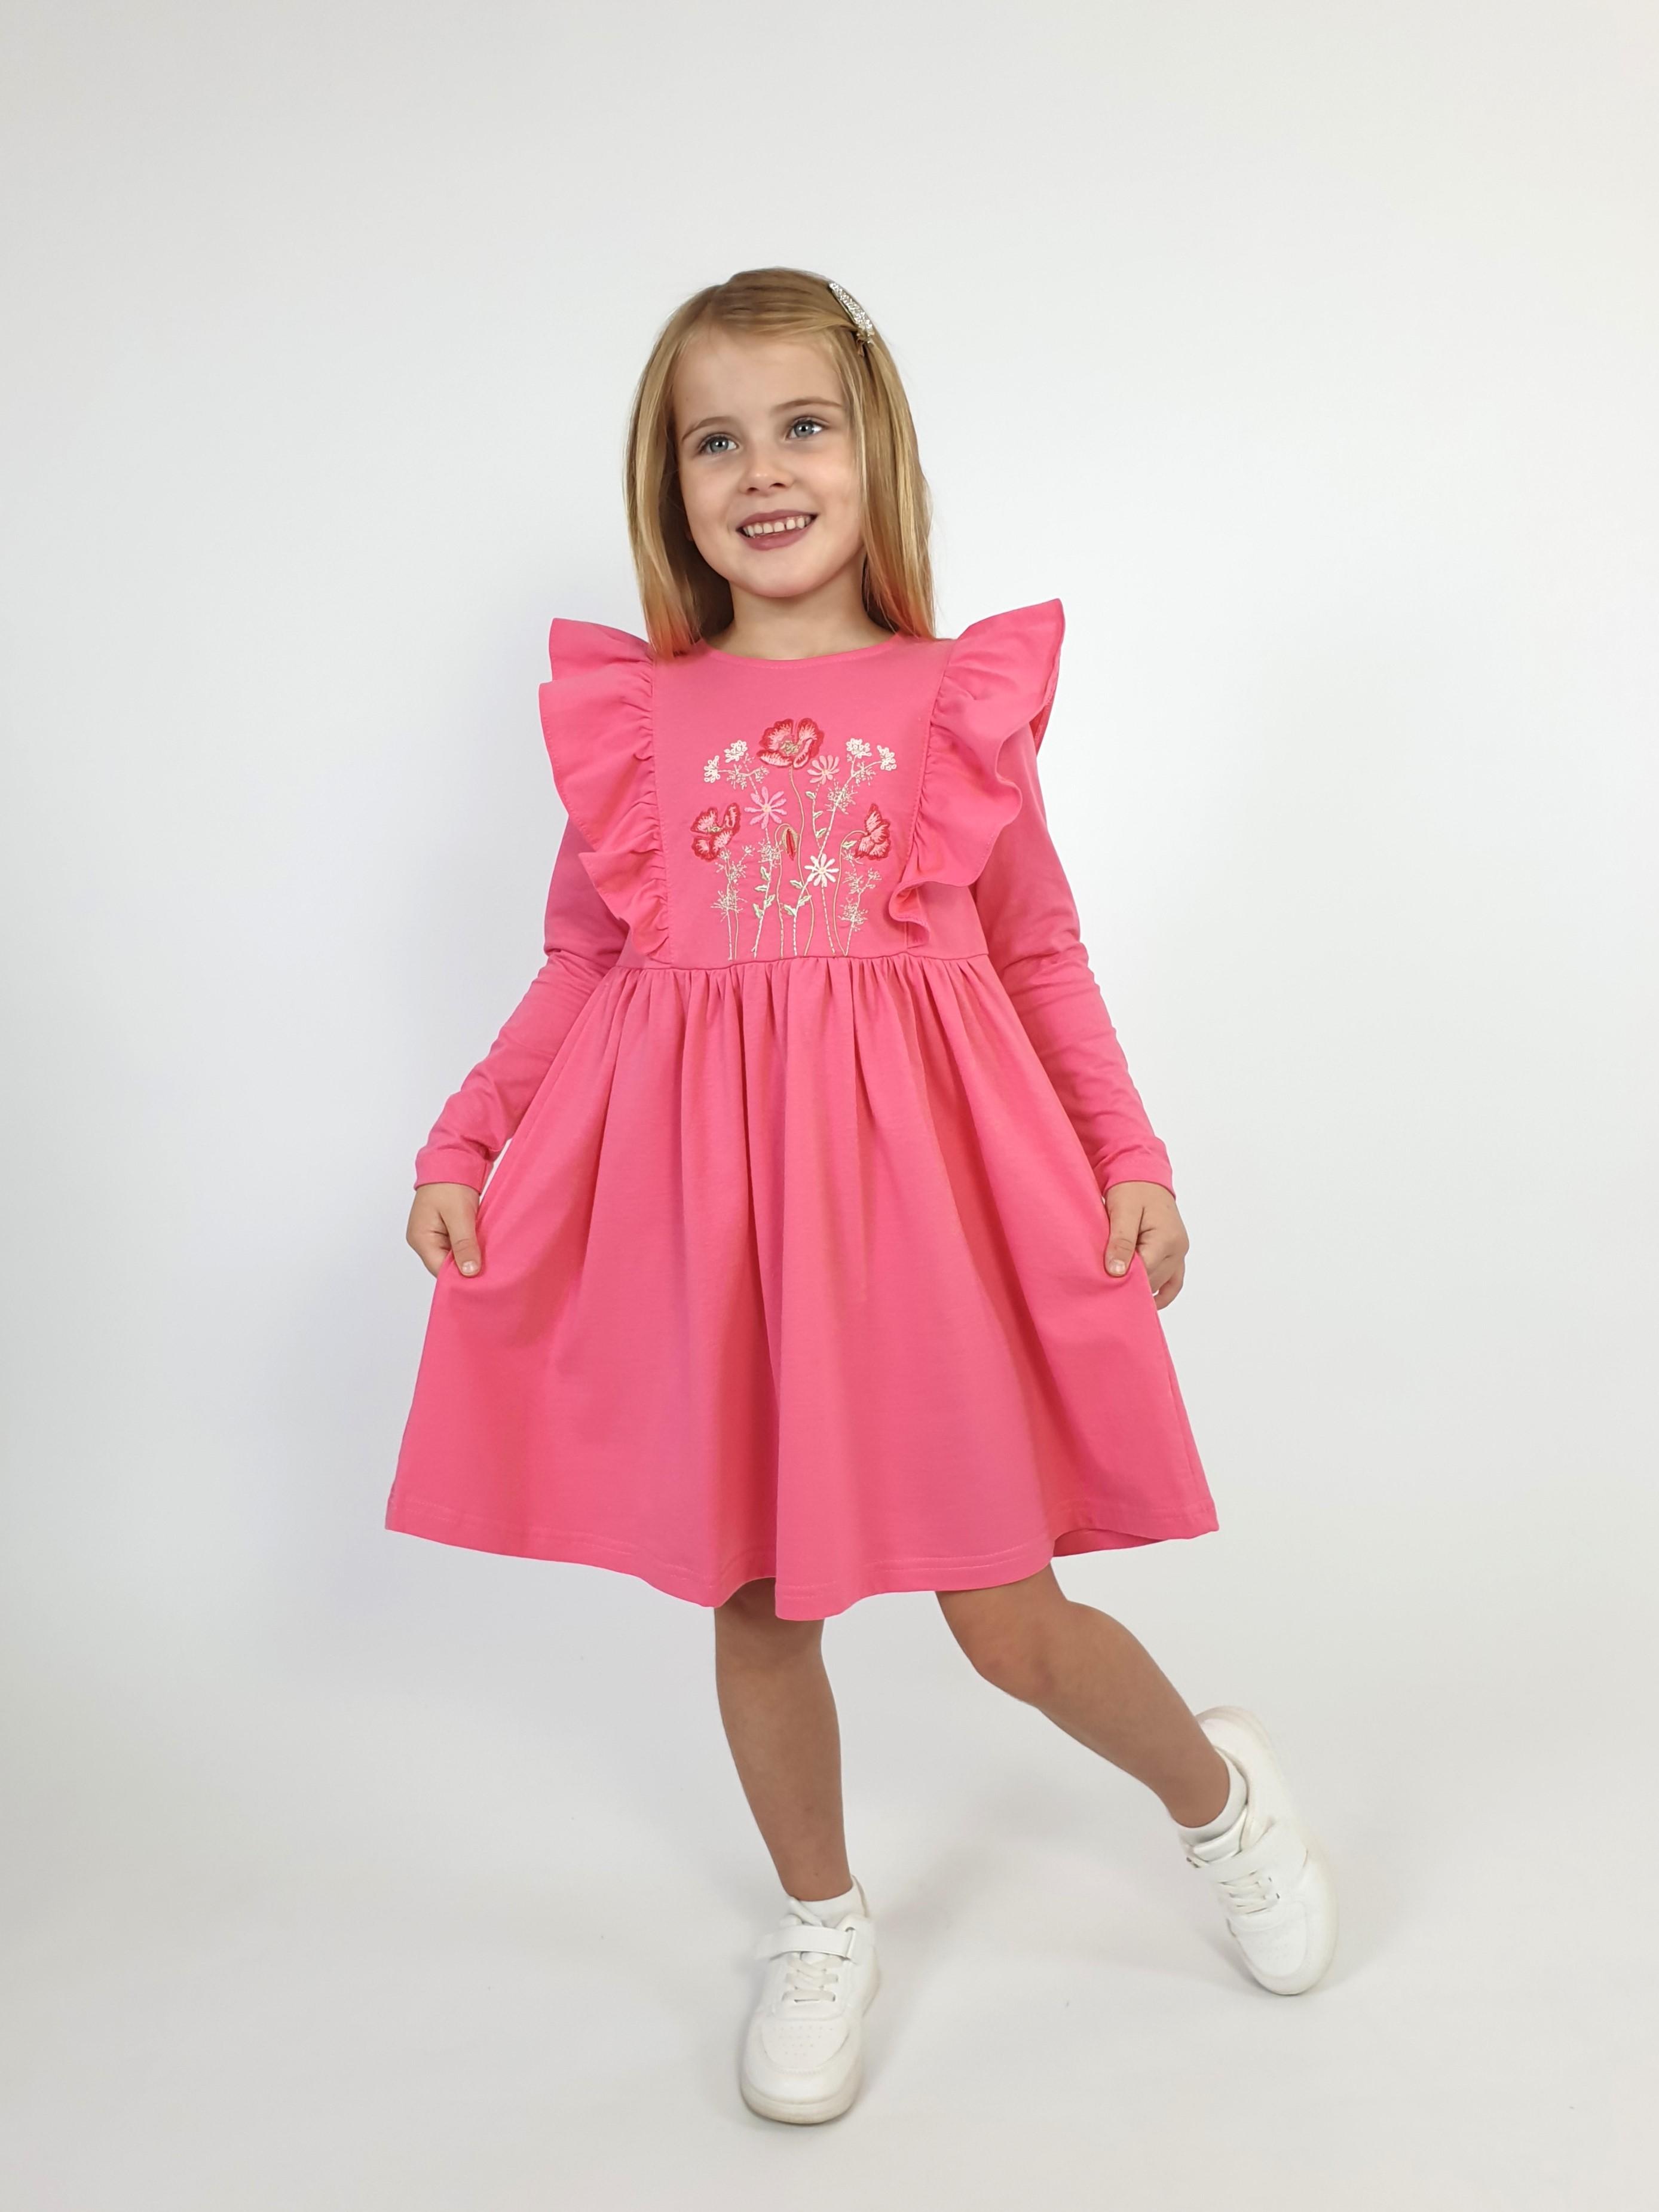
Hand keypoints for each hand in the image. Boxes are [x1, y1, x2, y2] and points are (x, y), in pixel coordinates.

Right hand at [407, 1182, 482, 1277]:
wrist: (453, 1157)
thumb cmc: (451, 1182)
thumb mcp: (459, 1215)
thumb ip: (463, 1244)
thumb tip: (469, 1272)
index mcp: (421, 1238)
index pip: (439, 1270)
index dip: (460, 1277)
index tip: (483, 1281)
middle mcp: (424, 1240)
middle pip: (446, 1265)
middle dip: (467, 1267)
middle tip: (491, 1272)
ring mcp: (435, 1234)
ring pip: (454, 1256)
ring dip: (470, 1256)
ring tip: (490, 1260)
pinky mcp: (446, 1228)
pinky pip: (458, 1245)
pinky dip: (471, 1246)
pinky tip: (485, 1247)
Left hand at [1102, 1181, 1188, 1308]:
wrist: (1143, 1175)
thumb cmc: (1132, 1189)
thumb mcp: (1123, 1212)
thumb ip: (1121, 1241)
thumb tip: (1117, 1272)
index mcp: (1166, 1239)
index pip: (1144, 1271)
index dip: (1123, 1280)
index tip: (1102, 1287)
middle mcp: (1178, 1249)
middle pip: (1153, 1280)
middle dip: (1131, 1285)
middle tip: (1105, 1293)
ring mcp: (1179, 1252)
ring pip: (1161, 1282)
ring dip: (1143, 1288)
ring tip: (1119, 1297)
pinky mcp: (1175, 1253)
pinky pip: (1173, 1281)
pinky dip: (1162, 1294)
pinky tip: (1148, 1304)